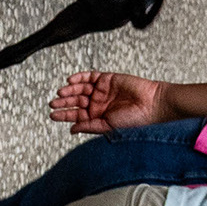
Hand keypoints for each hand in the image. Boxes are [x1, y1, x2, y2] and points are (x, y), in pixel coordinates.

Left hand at [48, 70, 172, 134]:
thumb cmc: (138, 119)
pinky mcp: (107, 79)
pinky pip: (89, 77)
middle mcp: (100, 104)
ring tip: (61, 93)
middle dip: (64, 103)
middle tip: (53, 104)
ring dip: (69, 90)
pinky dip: (79, 77)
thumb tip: (72, 129)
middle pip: (76, 101)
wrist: (153, 104)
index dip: (64, 115)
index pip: (77, 116)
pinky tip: (71, 81)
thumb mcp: (109, 127)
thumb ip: (90, 127)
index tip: (53, 115)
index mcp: (100, 118)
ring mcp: (103, 91)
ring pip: (79, 88)